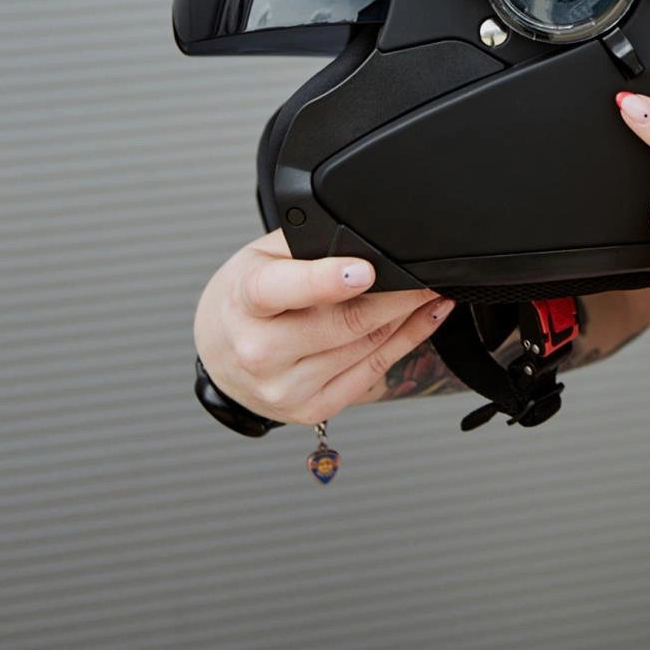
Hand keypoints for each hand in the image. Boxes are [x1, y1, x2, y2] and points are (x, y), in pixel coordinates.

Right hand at [193, 228, 455, 424]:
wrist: (220, 352)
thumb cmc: (247, 298)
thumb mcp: (262, 257)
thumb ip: (308, 245)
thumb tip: (367, 241)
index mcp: (244, 303)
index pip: (282, 290)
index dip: (325, 281)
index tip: (364, 270)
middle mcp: (260, 352)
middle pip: (342, 323)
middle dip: (395, 296)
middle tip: (424, 273)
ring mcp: (285, 388)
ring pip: (365, 347)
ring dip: (407, 316)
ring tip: (429, 290)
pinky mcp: (312, 408)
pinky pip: (373, 371)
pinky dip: (407, 341)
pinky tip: (424, 317)